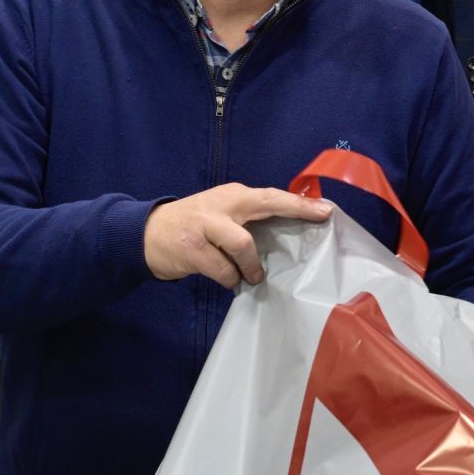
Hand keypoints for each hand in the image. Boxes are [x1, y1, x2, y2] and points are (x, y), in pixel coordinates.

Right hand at [143, 184, 333, 288]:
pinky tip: (227, 279)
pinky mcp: (193, 249)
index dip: (299, 203)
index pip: (272, 195)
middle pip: (264, 203)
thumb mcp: (220, 213)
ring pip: (243, 244)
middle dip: (294, 211)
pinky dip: (230, 278)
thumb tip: (287, 232)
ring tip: (252, 277)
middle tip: (317, 222)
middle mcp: (222, 204)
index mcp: (232, 195)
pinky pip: (223, 270)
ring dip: (251, 266)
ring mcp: (205, 225)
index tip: (327, 210)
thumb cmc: (192, 226)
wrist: (146, 234)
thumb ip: (247, 218)